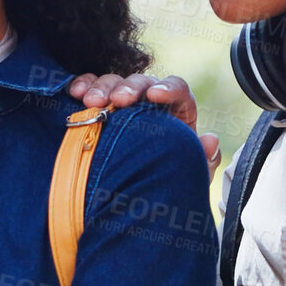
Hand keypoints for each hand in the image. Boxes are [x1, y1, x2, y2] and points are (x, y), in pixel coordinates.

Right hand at [68, 72, 220, 175]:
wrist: (131, 202)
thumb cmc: (160, 184)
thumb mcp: (185, 177)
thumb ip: (202, 161)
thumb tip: (210, 140)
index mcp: (176, 113)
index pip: (177, 89)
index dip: (168, 88)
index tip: (155, 96)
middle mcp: (148, 103)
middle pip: (142, 82)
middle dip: (129, 88)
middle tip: (117, 100)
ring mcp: (121, 103)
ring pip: (114, 82)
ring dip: (102, 87)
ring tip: (91, 103)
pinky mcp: (97, 107)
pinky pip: (90, 88)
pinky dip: (83, 86)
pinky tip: (76, 93)